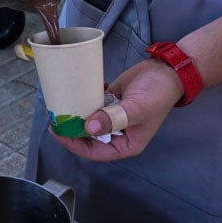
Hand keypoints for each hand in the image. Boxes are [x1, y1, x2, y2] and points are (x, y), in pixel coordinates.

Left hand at [53, 59, 182, 161]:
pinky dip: (84, 99)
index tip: (57, 131)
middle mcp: (118, 134)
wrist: (166, 70)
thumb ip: (113, 119)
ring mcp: (113, 117)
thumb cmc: (156, 94)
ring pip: (89, 120)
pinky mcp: (111, 102)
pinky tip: (76, 90)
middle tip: (54, 116)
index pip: (95, 151)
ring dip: (76, 113)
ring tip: (60, 103)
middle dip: (71, 129)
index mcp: (126, 144)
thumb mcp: (136, 109)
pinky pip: (93, 104)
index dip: (74, 144)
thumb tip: (89, 128)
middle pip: (89, 138)